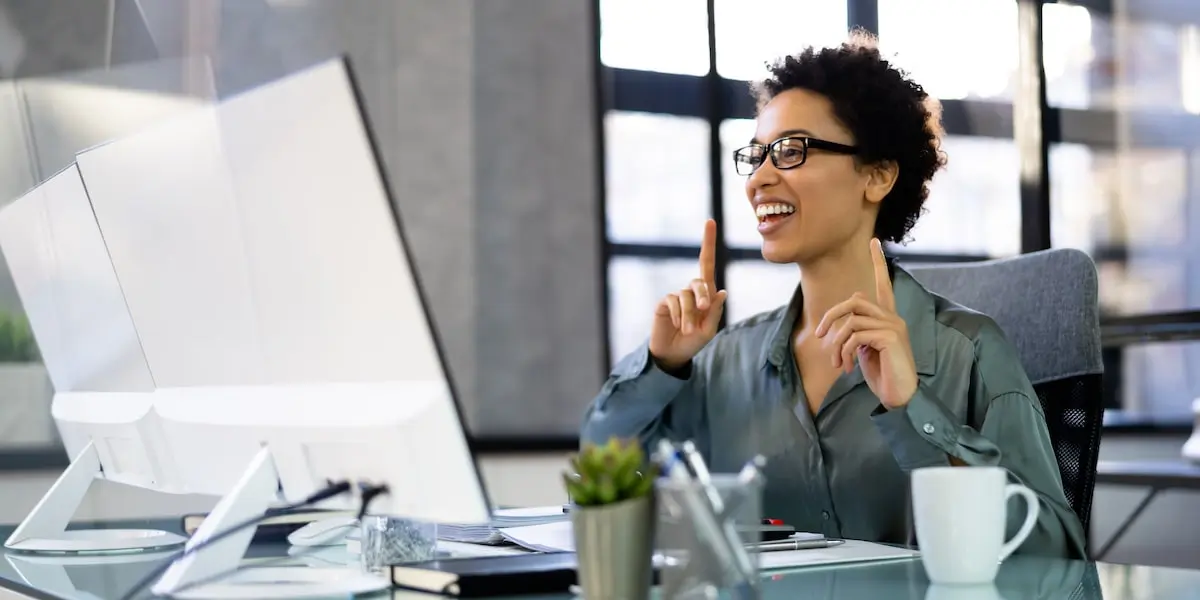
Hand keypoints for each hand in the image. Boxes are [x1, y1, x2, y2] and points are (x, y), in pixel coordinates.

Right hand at [649, 219, 727, 371]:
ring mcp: (676, 296)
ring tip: (687, 330)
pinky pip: (673, 301)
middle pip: (699, 280)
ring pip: (686, 295)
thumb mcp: (708, 330)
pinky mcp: (664, 303)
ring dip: (688, 314)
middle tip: (703, 310)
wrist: (672, 354)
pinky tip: (676, 325)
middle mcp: (691, 292)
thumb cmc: (693, 342)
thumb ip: (714, 312)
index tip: (709, 221)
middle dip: (702, 294)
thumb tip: (721, 291)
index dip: (708, 244)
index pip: (707, 265)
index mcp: (705, 295)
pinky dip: (678, 314)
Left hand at [814, 238, 917, 408]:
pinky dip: (844, 352)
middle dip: (831, 316)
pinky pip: (855, 336)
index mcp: (887, 318)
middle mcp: (893, 318)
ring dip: (837, 343)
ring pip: (851, 320)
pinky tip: (848, 367)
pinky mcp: (891, 337)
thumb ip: (857, 331)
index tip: (874, 241)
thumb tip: (846, 319)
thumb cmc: (882, 375)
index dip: (878, 263)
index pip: (883, 284)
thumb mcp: (865, 350)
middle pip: (854, 300)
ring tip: (837, 363)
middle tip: (819, 335)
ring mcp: (893, 326)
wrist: (900, 396)